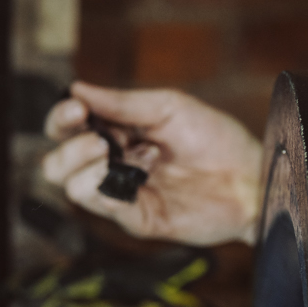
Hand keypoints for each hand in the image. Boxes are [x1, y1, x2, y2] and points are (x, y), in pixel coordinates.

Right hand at [42, 82, 264, 245]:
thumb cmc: (217, 140)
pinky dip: (104, 186)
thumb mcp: (168, 108)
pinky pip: (101, 206)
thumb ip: (122, 103)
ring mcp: (122, 193)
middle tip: (96, 138)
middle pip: (56, 163)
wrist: (251, 177)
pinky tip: (135, 170)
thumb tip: (77, 89)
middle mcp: (113, 165)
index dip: (61, 119)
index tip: (76, 109)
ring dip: (81, 166)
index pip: (68, 130)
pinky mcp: (136, 217)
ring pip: (70, 187)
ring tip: (111, 153)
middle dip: (66, 147)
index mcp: (117, 134)